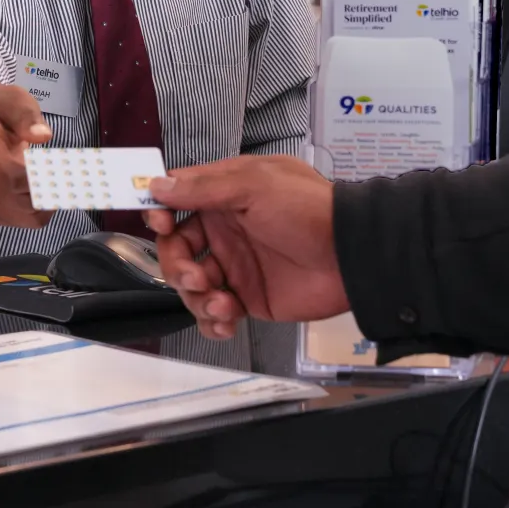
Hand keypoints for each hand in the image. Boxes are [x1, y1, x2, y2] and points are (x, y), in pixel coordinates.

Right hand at [0, 78, 52, 227]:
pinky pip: (18, 221)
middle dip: (51, 191)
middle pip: (21, 201)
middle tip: (70, 176)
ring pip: (24, 216)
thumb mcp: (15, 101)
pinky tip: (42, 192)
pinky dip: (36, 212)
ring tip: (57, 182)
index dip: (45, 178)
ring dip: (47, 204)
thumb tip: (43, 136)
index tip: (66, 169)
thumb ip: (27, 117)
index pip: (15, 176)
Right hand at [144, 155, 347, 338]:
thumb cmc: (309, 210)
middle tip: (196, 277)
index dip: (160, 214)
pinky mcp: (249, 298)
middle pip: (176, 250)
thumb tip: (157, 185)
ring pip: (191, 286)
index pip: (175, 202)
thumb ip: (203, 187)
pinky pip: (215, 313)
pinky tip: (227, 321)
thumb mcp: (255, 185)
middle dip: (177, 267)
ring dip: (196, 299)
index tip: (160, 224)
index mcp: (224, 196)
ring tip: (221, 303)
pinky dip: (213, 322)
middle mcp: (225, 230)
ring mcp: (236, 266)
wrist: (351, 256)